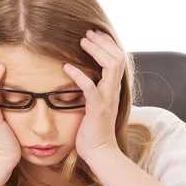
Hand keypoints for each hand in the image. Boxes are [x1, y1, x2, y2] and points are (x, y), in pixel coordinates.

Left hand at [63, 30, 124, 162]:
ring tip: (82, 42)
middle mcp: (113, 91)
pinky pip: (91, 87)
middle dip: (102, 42)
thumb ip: (95, 90)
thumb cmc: (93, 131)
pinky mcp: (97, 109)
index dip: (107, 44)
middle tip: (87, 33)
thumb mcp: (96, 105)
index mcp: (113, 89)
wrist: (100, 152)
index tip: (94, 35)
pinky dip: (79, 75)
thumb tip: (86, 77)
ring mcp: (107, 99)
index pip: (118, 59)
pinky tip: (67, 67)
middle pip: (117, 57)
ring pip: (110, 66)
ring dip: (96, 51)